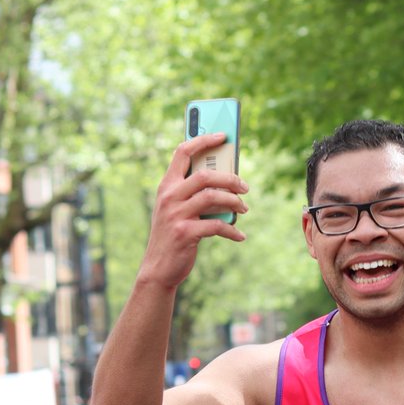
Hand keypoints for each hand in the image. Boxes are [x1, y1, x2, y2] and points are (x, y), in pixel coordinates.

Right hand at [141, 133, 249, 288]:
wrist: (158, 268)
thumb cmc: (173, 235)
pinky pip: (217, 225)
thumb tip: (227, 182)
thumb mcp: (176, 209)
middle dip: (231, 178)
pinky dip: (232, 230)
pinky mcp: (185, 233)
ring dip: (234, 202)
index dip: (203, 139)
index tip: (223, 135)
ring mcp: (176, 214)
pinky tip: (239, 236)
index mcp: (167, 186)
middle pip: (206, 175)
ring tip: (244, 209)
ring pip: (213, 197)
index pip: (182, 152)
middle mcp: (169, 196)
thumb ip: (192, 194)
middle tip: (245, 187)